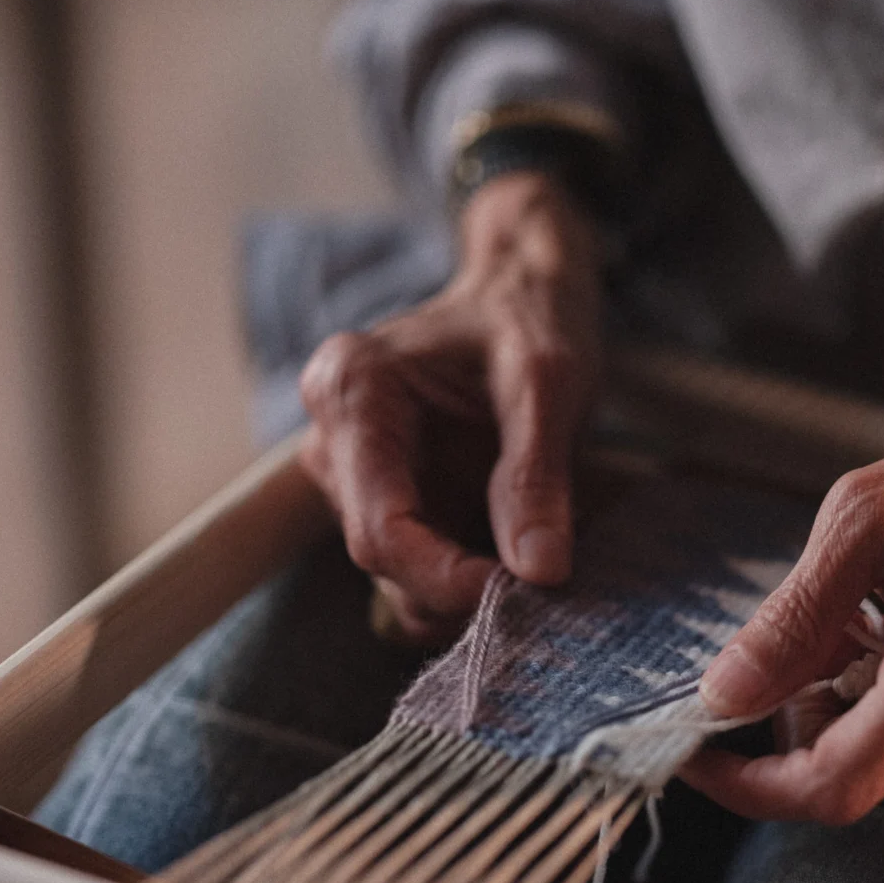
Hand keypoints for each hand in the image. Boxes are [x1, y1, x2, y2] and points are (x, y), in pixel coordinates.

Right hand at [299, 173, 601, 639]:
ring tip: (534, 558)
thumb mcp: (550, 384)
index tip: (520, 589)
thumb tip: (538, 572)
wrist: (524, 293)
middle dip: (458, 585)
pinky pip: (416, 567)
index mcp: (353, 391)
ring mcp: (355, 475)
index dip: (445, 578)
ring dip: (463, 587)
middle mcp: (333, 437)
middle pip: (381, 555)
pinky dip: (465, 579)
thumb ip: (537, 476)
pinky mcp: (385, 497)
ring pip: (396, 573)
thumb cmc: (532, 319)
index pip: (379, 526)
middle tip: (540, 580)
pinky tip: (514, 554)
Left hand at [680, 407, 883, 821]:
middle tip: (796, 634)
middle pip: (847, 771)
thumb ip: (792, 618)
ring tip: (858, 615)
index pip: (839, 781)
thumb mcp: (864, 516)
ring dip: (833, 700)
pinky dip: (871, 698)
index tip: (697, 751)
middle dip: (793, 717)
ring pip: (872, 758)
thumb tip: (725, 696)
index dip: (751, 784)